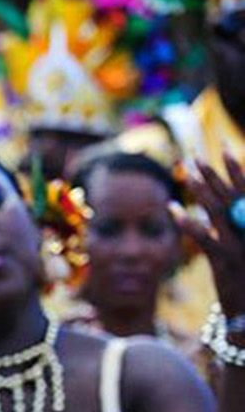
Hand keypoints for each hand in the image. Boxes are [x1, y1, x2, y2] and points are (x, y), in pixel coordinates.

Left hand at [178, 156, 244, 317]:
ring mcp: (239, 247)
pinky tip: (173, 208)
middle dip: (213, 173)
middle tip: (194, 154)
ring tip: (186, 171)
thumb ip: (238, 221)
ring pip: (218, 212)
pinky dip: (189, 222)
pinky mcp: (224, 263)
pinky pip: (205, 238)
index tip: (225, 148)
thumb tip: (228, 198)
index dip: (237, 170)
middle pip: (231, 196)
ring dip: (201, 190)